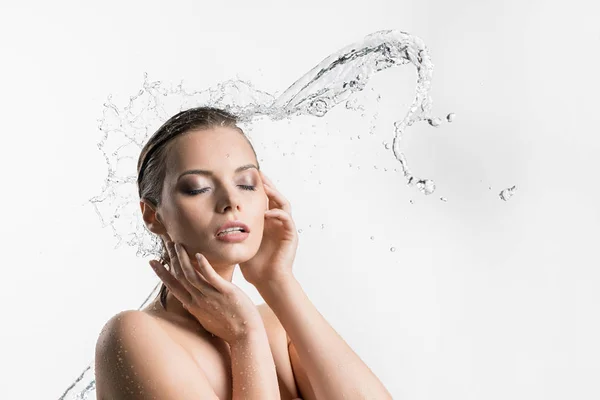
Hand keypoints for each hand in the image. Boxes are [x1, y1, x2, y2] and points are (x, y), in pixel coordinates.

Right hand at [149, 241, 263, 343]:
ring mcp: (211, 297)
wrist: (246, 337)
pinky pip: (212, 278)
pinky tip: (199, 255)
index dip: (162, 273)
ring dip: (184, 259)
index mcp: (193, 306)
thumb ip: (197, 310)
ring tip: (178, 245)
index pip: (173, 287)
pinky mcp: (226, 293)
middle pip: (180, 276)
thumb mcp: (207, 320)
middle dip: (172, 258)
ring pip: (191, 276)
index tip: (152, 262)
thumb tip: (187, 304)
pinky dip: (204, 266)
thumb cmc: (229, 328)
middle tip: (166, 243)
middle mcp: (199, 301)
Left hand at [239, 171, 298, 286]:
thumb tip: (211, 222)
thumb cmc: (253, 265)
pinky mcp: (291, 236)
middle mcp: (277, 221)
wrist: (268, 281)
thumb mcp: (240, 243)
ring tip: (264, 187)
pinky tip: (268, 212)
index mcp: (266, 222)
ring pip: (284, 203)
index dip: (257, 187)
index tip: (245, 175)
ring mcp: (285, 228)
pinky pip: (288, 219)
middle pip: (275, 196)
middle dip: (267, 184)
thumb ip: (232, 231)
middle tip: (257, 172)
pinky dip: (279, 214)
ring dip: (275, 194)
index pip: (263, 199)